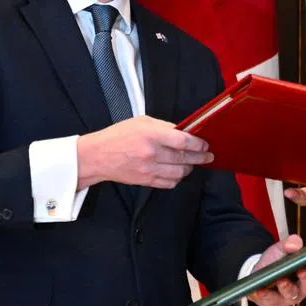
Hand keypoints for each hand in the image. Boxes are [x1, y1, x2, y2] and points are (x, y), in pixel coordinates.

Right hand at [76, 116, 212, 189]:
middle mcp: (152, 153)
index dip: (198, 143)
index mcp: (151, 135)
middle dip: (200, 157)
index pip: (183, 140)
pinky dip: (177, 178)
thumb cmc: (118, 136)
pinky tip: (178, 173)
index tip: (204, 144)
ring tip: (191, 164)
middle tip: (207, 156)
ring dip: (189, 168)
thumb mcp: (141, 122)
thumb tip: (183, 132)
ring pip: (179, 172)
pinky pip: (169, 183)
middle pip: (184, 158)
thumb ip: (163, 127)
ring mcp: (149, 169)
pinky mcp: (146, 181)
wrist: (98, 156)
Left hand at [246, 234, 305, 305]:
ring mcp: (293, 295)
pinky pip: (273, 300)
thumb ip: (288, 244)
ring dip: (287, 287)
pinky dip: (267, 294)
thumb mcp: (281, 249)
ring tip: (281, 281)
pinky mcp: (277, 302)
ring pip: (293, 294)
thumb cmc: (277, 261)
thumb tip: (295, 242)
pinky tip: (261, 290)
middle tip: (301, 271)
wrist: (260, 274)